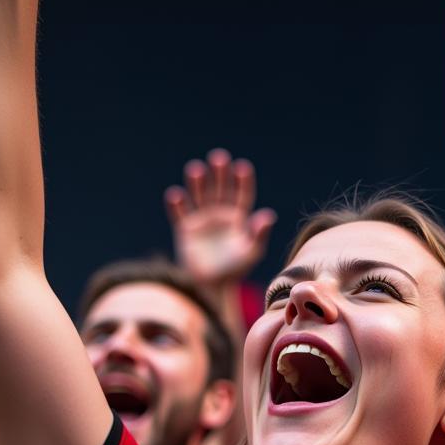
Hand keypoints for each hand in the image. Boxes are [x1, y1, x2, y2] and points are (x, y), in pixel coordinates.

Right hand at [165, 150, 275, 288]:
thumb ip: (258, 234)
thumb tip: (268, 216)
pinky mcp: (185, 228)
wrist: (213, 285)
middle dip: (219, 174)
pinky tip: (176, 195)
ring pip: (199, 195)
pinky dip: (176, 204)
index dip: (242, 181)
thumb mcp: (251, 252)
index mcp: (238, 218)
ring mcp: (201, 220)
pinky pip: (179, 213)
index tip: (242, 167)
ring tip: (195, 169)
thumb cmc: (236, 270)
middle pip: (219, 189)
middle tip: (219, 158)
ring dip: (197, 182)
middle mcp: (219, 214)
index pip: (241, 194)